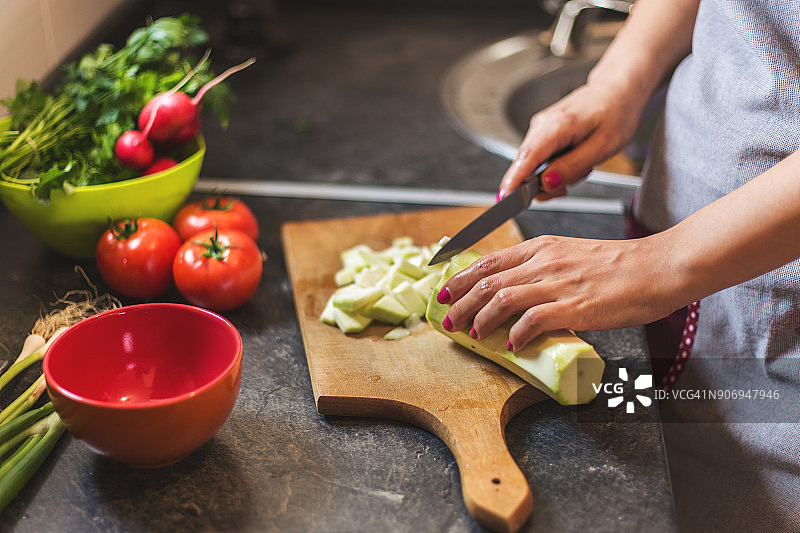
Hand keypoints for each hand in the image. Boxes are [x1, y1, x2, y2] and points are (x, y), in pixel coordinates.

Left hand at [438, 234, 684, 350]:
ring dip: (480, 319)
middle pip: (486, 280)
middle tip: (447, 320)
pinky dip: (515, 335)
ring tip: (473, 334)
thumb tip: (520, 293)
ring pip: (500, 298)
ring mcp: (557, 283)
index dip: (459, 278)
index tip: (443, 291)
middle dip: (459, 302)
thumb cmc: (620, 266)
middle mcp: (543, 261)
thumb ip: (544, 269)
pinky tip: (511, 346)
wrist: (658, 267)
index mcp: (541, 247)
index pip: (487, 260)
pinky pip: (531, 321)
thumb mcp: (572, 256)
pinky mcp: (573, 306)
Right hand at [498, 81, 646, 199]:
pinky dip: (555, 166)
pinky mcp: (543, 132)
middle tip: (572, 182)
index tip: (504, 198)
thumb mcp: (602, 147)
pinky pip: (540, 159)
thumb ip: (572, 167)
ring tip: (581, 164)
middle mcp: (542, 125)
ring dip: (554, 175)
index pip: (527, 157)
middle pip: (527, 166)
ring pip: (534, 165)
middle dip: (545, 184)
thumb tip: (547, 183)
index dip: (514, 180)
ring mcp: (540, 128)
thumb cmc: (615, 113)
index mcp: (557, 125)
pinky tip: (574, 159)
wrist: (617, 90)